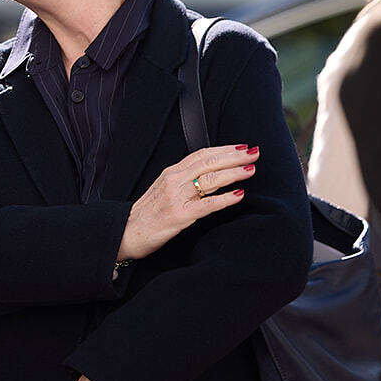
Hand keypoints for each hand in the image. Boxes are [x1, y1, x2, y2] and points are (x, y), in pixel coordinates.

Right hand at [119, 144, 258, 261]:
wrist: (126, 232)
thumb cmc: (148, 213)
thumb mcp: (164, 189)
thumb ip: (184, 180)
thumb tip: (209, 175)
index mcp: (171, 172)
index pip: (202, 154)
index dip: (224, 149)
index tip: (242, 147)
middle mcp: (174, 180)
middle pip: (209, 162)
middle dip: (234, 157)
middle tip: (254, 153)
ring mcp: (176, 197)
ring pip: (210, 179)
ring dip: (234, 173)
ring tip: (251, 170)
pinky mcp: (179, 215)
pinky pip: (206, 205)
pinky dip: (225, 199)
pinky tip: (239, 195)